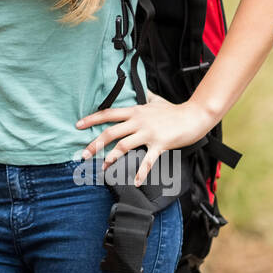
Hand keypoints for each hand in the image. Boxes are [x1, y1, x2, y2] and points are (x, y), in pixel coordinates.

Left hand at [75, 95, 215, 186]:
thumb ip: (145, 97)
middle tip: (83, 154)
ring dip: (111, 158)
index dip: (92, 119)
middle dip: (94, 144)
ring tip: (103, 167)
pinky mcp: (159, 144)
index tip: (78, 125)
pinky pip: (147, 160)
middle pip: (110, 132)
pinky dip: (141, 172)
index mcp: (135, 111)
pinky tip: (136, 181)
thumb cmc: (174, 110)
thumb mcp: (155, 100)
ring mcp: (148, 133)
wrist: (194, 115)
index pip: (108, 114)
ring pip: (123, 145)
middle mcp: (138, 121)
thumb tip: (140, 90)